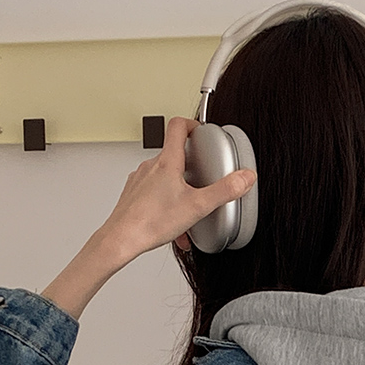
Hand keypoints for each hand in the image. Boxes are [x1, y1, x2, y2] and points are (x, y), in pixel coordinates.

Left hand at [42, 119, 255, 318]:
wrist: (120, 240)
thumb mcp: (197, 207)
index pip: (178, 126)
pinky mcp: (133, 196)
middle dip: (191, 165)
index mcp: (167, 162)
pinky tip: (174, 224)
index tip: (202, 132)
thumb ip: (224, 191)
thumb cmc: (150, 222)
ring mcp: (139, 181)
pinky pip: (154, 193)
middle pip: (174, 153)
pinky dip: (167, 204)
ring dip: (179, 188)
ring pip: (164, 176)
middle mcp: (150, 167)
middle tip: (203, 177)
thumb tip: (245, 177)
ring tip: (189, 208)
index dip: (192, 124)